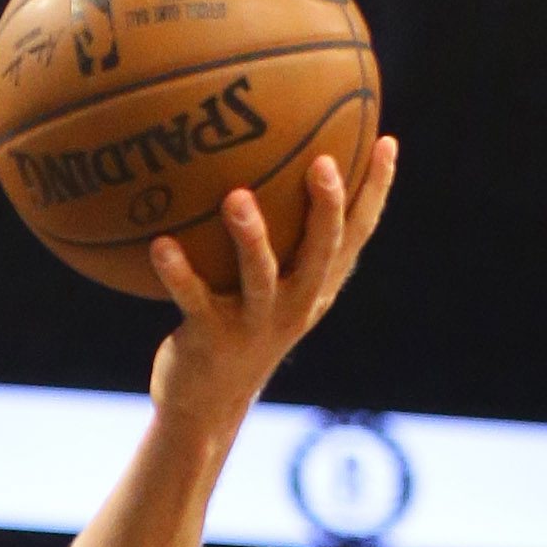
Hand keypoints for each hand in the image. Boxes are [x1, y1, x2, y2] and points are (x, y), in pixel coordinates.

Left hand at [146, 135, 398, 439]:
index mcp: (316, 288)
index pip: (357, 234)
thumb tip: (267, 169)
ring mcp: (254, 324)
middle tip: (323, 162)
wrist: (207, 405)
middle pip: (321, 252)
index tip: (387, 141)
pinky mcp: (211, 339)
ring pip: (259, 275)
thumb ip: (282, 243)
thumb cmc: (237, 330)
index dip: (375, 190)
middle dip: (327, 208)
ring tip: (236, 196)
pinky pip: (193, 298)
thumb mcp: (270, 290)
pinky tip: (160, 243)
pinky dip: (177, 271)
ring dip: (250, 235)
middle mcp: (295, 304)